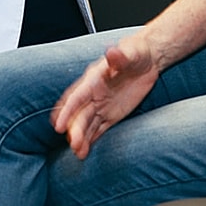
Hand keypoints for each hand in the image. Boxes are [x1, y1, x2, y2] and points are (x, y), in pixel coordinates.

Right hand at [51, 35, 159, 159]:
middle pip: (80, 115)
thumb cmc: (136, 53)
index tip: (58, 126)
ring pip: (87, 125)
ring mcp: (102, 106)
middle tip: (74, 145)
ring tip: (79, 154)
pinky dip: (92, 140)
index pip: (77, 98)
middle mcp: (94, 94)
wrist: (147, 60)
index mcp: (93, 80)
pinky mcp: (112, 115)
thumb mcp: (130, 52)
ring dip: (81, 138)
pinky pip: (99, 129)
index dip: (67, 111)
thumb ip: (119, 56)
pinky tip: (85, 151)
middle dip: (75, 130)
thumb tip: (111, 52)